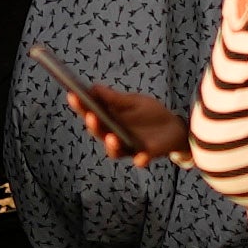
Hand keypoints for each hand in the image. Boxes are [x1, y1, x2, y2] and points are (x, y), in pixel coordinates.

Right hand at [60, 76, 189, 167]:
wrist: (174, 127)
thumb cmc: (150, 113)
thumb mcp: (133, 101)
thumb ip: (115, 98)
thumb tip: (93, 88)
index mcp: (109, 120)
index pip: (90, 114)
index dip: (80, 106)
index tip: (72, 95)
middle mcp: (114, 136)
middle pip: (99, 133)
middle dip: (94, 125)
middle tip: (91, 115)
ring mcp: (129, 147)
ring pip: (115, 150)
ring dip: (111, 145)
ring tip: (111, 137)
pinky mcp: (146, 155)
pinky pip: (141, 159)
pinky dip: (140, 160)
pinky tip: (140, 158)